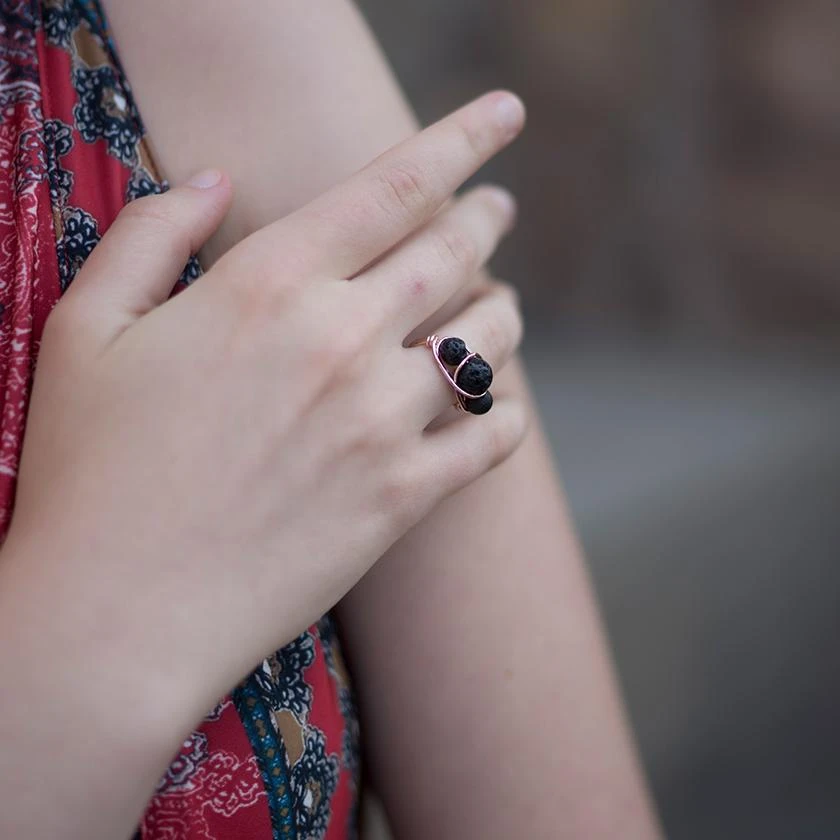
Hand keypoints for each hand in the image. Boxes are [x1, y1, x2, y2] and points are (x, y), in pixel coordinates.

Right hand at [1, 91, 525, 772]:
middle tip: (498, 205)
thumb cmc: (91, 470)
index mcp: (268, 284)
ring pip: (490, 339)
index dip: (461, 138)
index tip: (506, 113)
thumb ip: (152, 235)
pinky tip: (497, 405)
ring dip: (503, 311)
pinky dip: (506, 412)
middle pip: (454, 251)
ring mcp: (381, 422)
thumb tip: (216, 180)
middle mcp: (341, 339)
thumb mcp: (85, 329)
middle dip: (486, 216)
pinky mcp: (403, 499)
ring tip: (498, 304)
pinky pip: (493, 437)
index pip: (392, 183)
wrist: (116, 615)